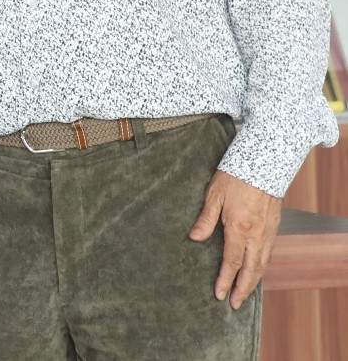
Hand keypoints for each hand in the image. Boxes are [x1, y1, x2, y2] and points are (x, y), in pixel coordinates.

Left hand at [189, 169, 281, 308]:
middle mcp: (257, 235)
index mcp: (239, 228)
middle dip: (243, 289)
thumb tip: (194, 238)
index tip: (220, 295)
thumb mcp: (214, 195)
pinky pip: (268, 254)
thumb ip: (205, 219)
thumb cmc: (235, 177)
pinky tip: (256, 272)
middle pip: (251, 269)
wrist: (264, 164)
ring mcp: (268, 232)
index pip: (232, 262)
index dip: (225, 280)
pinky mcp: (274, 227)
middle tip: (235, 304)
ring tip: (245, 294)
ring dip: (254, 281)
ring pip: (263, 264)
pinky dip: (262, 268)